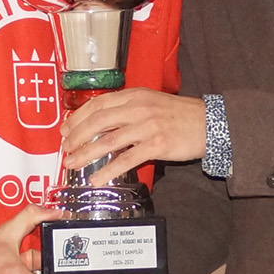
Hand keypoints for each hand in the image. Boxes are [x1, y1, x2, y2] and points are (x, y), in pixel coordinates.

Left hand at [63, 89, 206, 184]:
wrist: (209, 123)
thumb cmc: (179, 115)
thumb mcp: (151, 102)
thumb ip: (128, 109)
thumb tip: (102, 122)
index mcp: (134, 96)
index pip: (98, 104)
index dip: (78, 117)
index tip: (65, 129)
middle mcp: (138, 108)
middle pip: (97, 121)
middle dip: (76, 136)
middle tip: (65, 149)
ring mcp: (147, 126)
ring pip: (107, 140)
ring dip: (86, 153)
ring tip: (72, 163)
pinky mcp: (156, 145)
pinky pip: (126, 159)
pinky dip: (108, 170)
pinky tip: (96, 178)